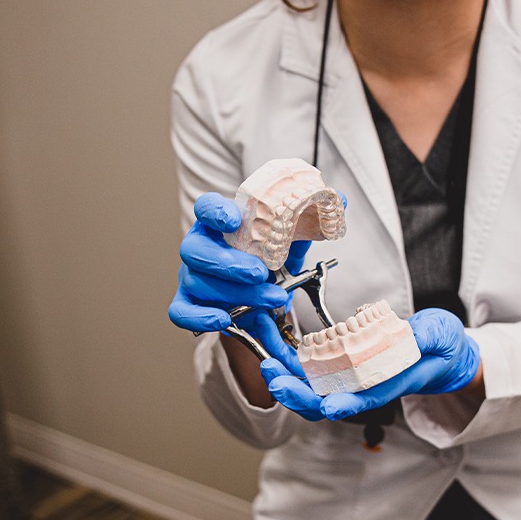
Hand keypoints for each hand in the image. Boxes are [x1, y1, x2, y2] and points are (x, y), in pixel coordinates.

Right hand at [168, 192, 310, 370]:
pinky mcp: (190, 303)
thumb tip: (339, 199)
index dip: (214, 211)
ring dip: (237, 294)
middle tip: (261, 272)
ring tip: (272, 298)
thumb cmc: (270, 259)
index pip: (206, 208)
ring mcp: (192, 276)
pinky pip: (181, 312)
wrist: (264, 292)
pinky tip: (224, 320)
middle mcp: (201, 247)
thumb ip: (310, 220)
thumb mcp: (291, 239)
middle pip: (196, 250)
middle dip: (229, 263)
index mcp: (220, 223)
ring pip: (199, 283)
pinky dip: (200, 317)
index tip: (232, 219)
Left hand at [261, 308, 480, 421]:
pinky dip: (287, 356)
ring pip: (310, 387)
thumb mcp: (441, 335)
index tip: (328, 406)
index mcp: (391, 382)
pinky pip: (307, 368)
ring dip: (284, 375)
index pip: (366, 398)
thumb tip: (412, 335)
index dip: (346, 404)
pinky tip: (272, 338)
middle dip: (297, 393)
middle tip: (273, 374)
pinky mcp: (339, 365)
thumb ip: (427, 336)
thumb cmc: (440, 347)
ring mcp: (349, 378)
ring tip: (264, 355)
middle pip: (325, 401)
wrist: (438, 353)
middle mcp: (364, 386)